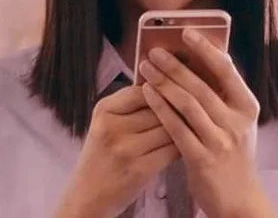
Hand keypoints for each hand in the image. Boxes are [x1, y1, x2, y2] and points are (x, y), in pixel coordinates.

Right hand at [55, 86, 178, 217]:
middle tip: (189, 110)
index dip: (162, 90)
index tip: (175, 92)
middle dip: (174, 109)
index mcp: (104, 110)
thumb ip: (130, 102)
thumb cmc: (102, 154)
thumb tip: (164, 80)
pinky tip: (184, 145)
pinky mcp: (139, 170)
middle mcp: (112, 127)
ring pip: (169, 127)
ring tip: (188, 127)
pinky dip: (181, 146)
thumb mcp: (106, 122)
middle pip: (158, 108)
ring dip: (181, 128)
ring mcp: (125, 149)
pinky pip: (171, 150)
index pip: (142, 90)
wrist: (87, 197)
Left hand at [139, 28, 275, 217]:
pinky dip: (160, 108)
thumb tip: (197, 60)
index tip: (187, 33)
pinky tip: (147, 94)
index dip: (206, 49)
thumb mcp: (237, 121)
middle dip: (175, 65)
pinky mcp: (203, 159)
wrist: (239, 200)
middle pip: (201, 85)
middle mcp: (237, 121)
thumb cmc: (233, 153)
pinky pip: (176, 127)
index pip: (226, 70)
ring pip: (187, 104)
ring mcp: (220, 141)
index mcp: (247, 106)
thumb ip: (221, 95)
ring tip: (146, 67)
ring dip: (164, 82)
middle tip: (154, 50)